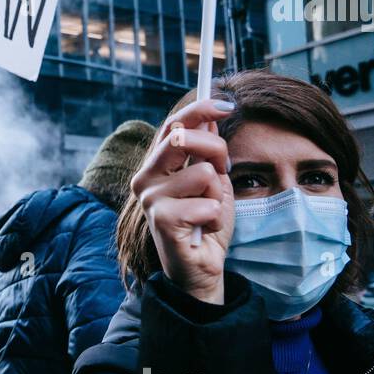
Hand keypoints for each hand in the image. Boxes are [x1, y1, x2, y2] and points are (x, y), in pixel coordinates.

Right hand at [130, 99, 234, 303]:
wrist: (200, 268)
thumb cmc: (205, 224)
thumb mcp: (213, 181)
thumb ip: (207, 151)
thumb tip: (211, 115)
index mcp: (156, 165)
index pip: (174, 124)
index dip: (201, 108)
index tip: (228, 104)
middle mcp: (145, 178)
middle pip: (184, 138)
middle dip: (215, 151)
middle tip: (221, 173)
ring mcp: (150, 199)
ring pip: (204, 174)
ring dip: (217, 196)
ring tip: (207, 212)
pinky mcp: (161, 220)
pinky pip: (207, 204)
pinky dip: (216, 218)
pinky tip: (204, 230)